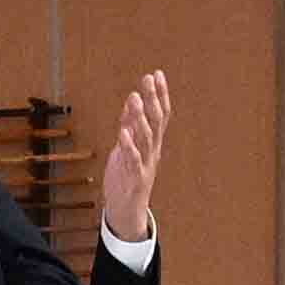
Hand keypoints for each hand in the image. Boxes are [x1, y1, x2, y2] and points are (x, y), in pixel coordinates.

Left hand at [97, 68, 174, 250]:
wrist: (126, 210)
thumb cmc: (126, 178)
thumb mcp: (127, 146)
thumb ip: (129, 126)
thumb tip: (131, 103)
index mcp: (152, 143)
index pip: (160, 114)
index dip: (160, 94)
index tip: (157, 74)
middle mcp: (152, 151)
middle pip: (156, 121)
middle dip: (153, 99)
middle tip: (148, 79)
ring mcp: (145, 163)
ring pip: (146, 137)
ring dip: (140, 117)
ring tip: (135, 98)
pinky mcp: (134, 177)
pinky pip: (133, 159)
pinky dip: (129, 145)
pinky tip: (124, 132)